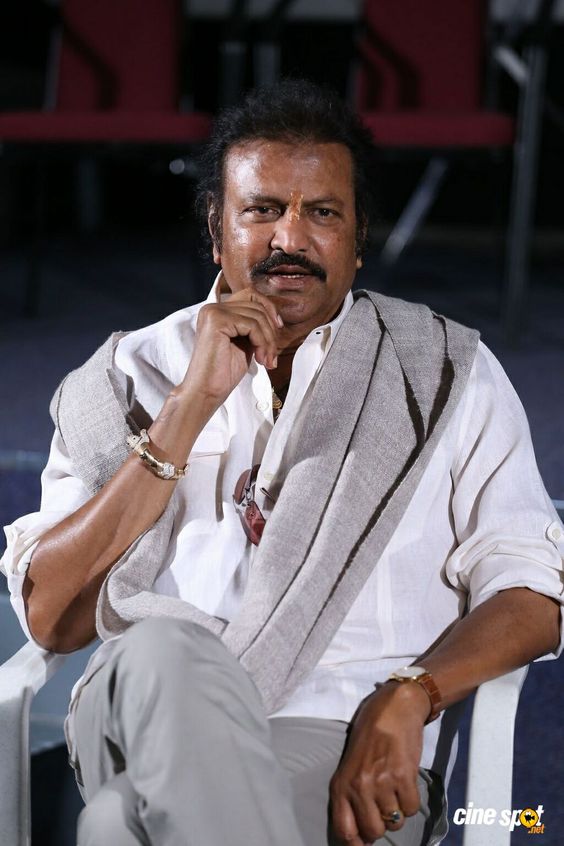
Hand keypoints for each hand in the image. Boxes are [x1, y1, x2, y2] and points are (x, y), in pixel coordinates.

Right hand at [180, 288, 282, 406]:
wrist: (206, 391)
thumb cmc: (224, 373)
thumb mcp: (244, 343)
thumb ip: (253, 327)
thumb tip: (275, 317)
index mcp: (218, 311)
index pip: (250, 295)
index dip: (269, 309)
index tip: (278, 330)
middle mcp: (213, 308)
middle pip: (256, 305)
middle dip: (271, 331)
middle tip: (271, 355)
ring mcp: (214, 312)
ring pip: (257, 316)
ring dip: (268, 341)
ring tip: (266, 360)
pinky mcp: (217, 321)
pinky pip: (252, 325)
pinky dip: (262, 342)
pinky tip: (260, 359)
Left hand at [329, 682, 429, 843]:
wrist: (393, 707)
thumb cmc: (370, 733)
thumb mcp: (350, 764)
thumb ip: (351, 794)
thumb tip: (358, 833)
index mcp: (341, 784)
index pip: (344, 830)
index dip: (356, 843)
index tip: (364, 843)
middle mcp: (359, 786)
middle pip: (373, 832)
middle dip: (381, 826)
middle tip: (383, 809)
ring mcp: (381, 782)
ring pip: (394, 822)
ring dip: (397, 811)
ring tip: (394, 789)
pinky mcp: (403, 776)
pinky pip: (411, 809)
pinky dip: (411, 801)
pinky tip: (405, 783)